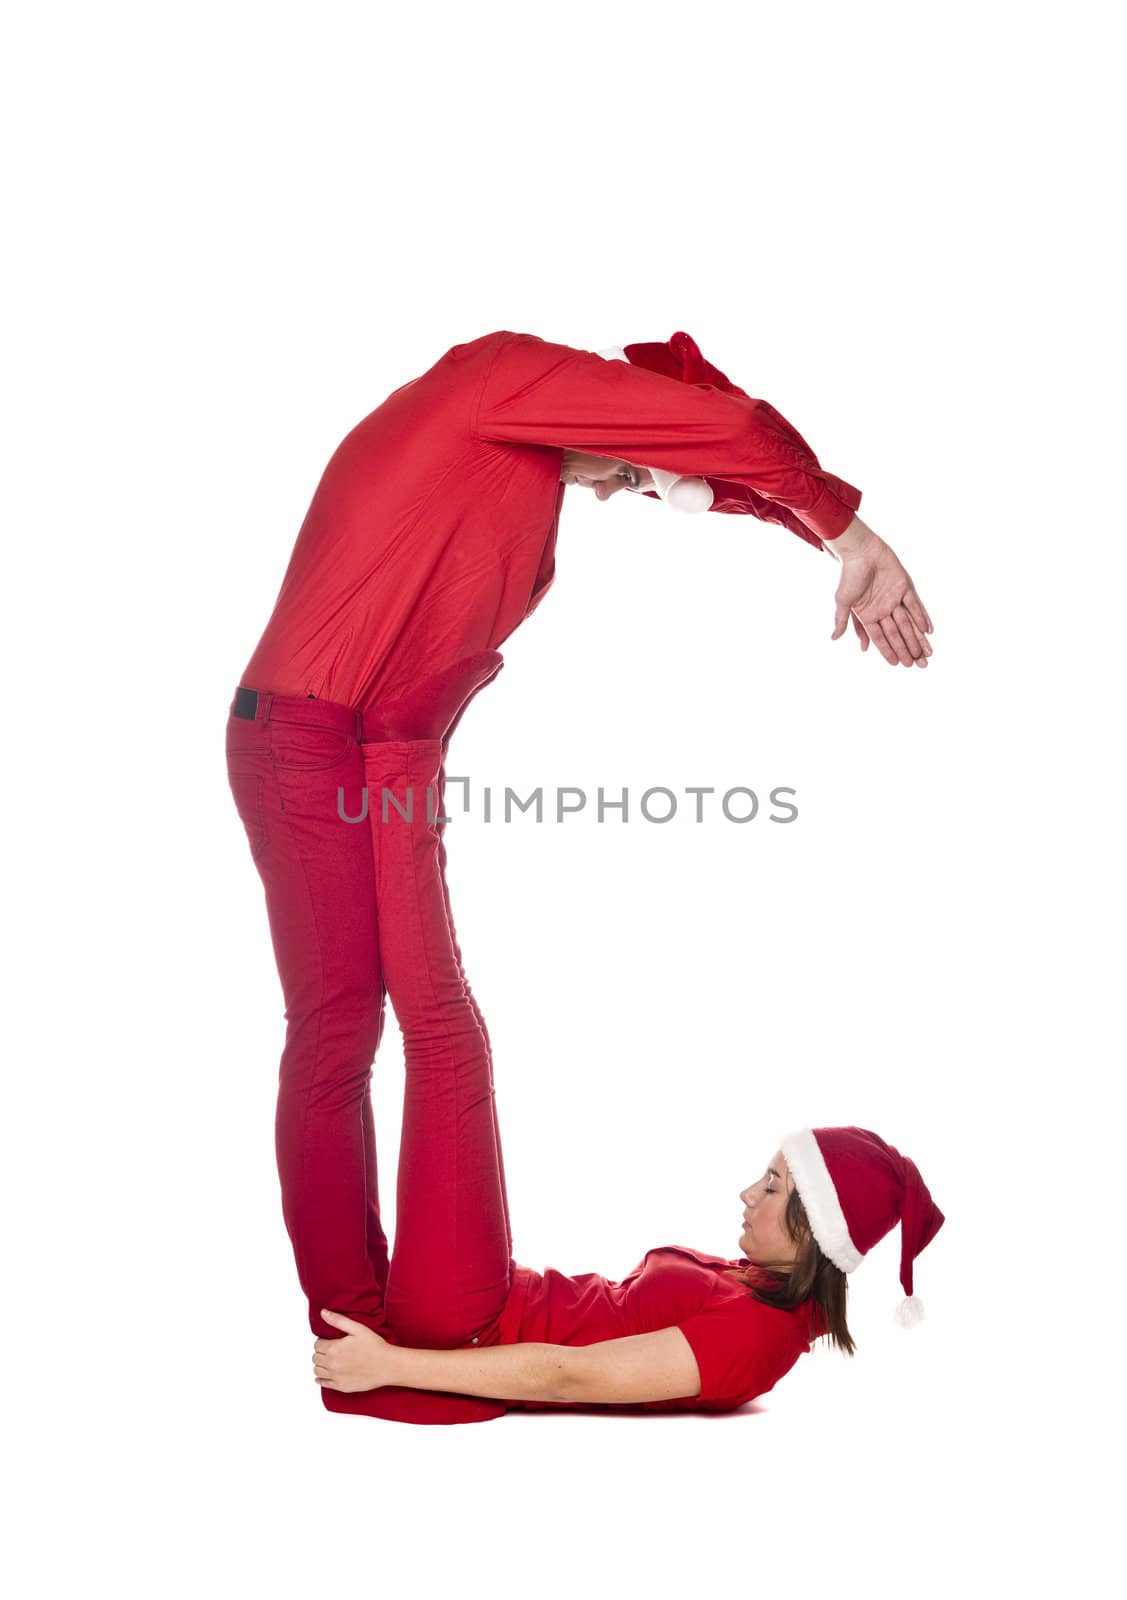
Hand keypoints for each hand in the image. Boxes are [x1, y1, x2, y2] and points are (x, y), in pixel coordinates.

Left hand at [313, 1309, 392, 1392]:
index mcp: (334, 1348)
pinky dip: (320, 1379)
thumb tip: (323, 1312)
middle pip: (315, 1357)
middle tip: (331, 1350)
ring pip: (316, 1370)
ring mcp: (335, 1376)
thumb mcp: (357, 1328)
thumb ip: (338, 1320)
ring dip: (320, 1365)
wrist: (387, 1365)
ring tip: (329, 1361)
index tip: (330, 1341)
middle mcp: (331, 1363)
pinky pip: (323, 1383)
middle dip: (321, 1352)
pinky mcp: (340, 1386)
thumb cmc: (374, 1345)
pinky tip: (325, 1375)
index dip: (322, 1341)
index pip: (317, 1344)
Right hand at [827, 516, 933, 667]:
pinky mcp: (904, 587)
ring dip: (917, 638)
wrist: (860, 551)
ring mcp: (894, 598)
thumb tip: (833, 639)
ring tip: (926, 653)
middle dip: (907, 649)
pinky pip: (915, 605)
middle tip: (918, 665)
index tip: (898, 664)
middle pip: (897, 633)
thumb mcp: (843, 601)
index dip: (889, 651)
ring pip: (908, 622)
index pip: (880, 638)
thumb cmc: (849, 575)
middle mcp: (882, 609)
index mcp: (867, 615)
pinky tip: (928, 630)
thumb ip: (842, 621)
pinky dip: (921, 617)